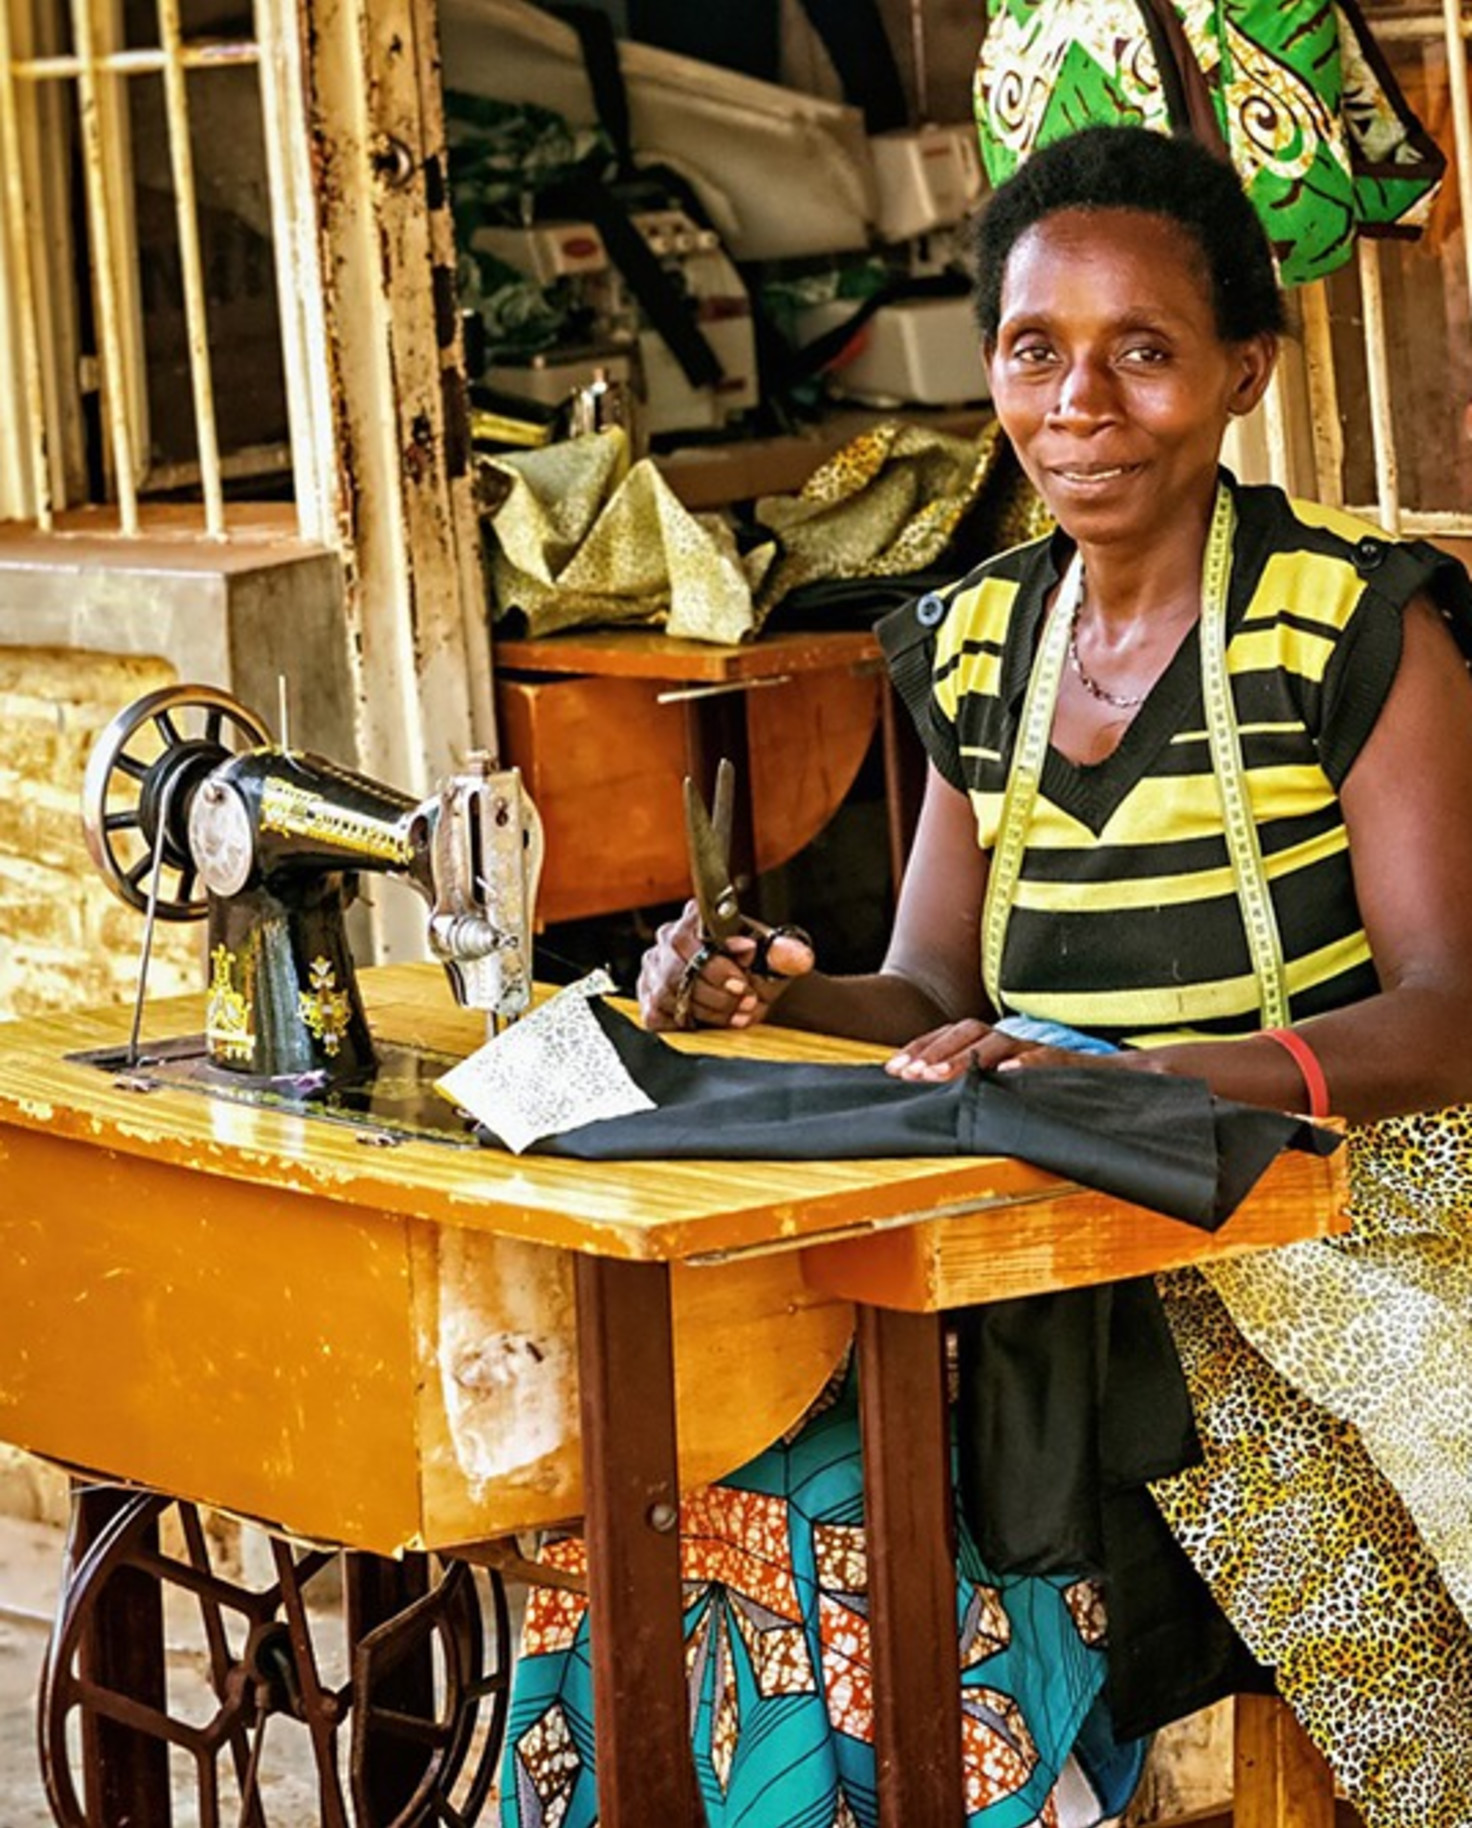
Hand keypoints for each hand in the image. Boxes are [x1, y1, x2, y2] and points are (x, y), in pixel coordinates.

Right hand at [637, 900, 815, 1031]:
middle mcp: (669, 937)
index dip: (719, 949)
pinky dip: (687, 1022)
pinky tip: (711, 1022)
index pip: (694, 923)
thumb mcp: (775, 959)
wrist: (751, 993)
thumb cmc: (758, 969)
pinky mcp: (649, 998)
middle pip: (679, 963)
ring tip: (737, 1013)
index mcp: (697, 917)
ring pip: (669, 991)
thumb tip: (799, 958)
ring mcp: (654, 968)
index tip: (746, 963)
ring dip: (708, 1008)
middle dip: (717, 988)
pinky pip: (658, 1013)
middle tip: (746, 998)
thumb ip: (787, 954)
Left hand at [886, 1018, 1123, 1080]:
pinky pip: (1049, 1059)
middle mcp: (1016, 1042)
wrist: (1123, 1087)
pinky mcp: (1071, 1065)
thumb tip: (932, 1103)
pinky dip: (1028, 1065)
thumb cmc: (1060, 1091)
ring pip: (1000, 1043)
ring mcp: (1042, 1049)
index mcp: (998, 1046)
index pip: (953, 1037)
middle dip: (934, 1053)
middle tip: (907, 1074)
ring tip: (939, 1076)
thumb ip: (979, 1089)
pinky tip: (1006, 1075)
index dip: (922, 1049)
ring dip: (966, 1058)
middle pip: (968, 1033)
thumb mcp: (1010, 1091)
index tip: (893, 1069)